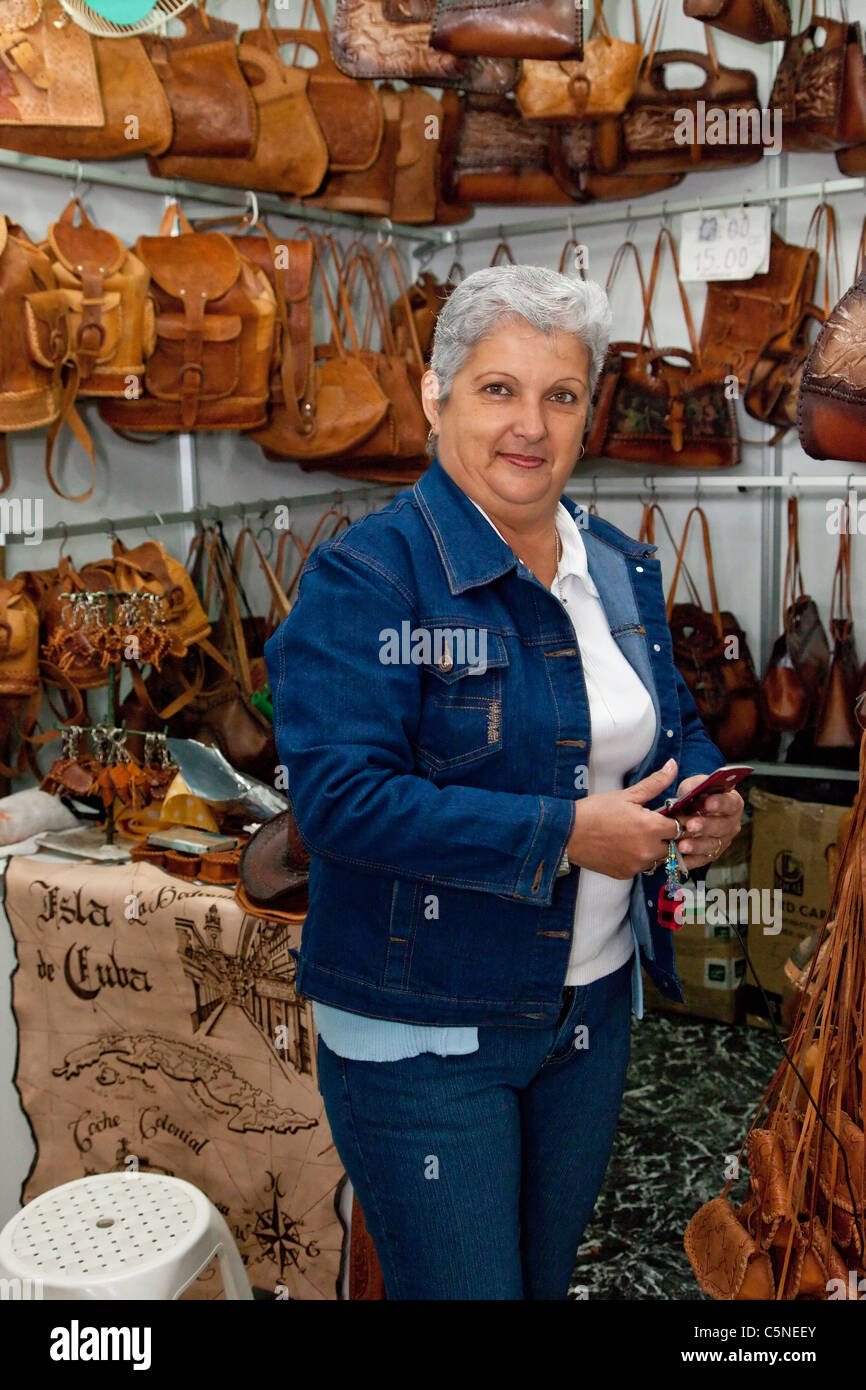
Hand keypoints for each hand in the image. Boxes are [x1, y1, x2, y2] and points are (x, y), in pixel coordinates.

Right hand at [566, 758, 682, 878]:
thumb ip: (655, 783)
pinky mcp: (625, 874)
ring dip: (652, 850)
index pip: (679, 828)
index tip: (664, 817)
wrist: (568, 833)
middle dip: (664, 837)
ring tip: (634, 837)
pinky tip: (624, 847)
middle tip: (647, 826)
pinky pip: (641, 868)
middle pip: (671, 846)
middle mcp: (647, 850)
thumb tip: (673, 766)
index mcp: (651, 827)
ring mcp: (637, 865)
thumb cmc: (595, 811)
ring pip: (657, 859)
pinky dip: (637, 859)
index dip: (673, 821)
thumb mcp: (627, 795)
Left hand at [669, 773, 743, 869]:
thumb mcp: (694, 785)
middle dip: (705, 826)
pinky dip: (691, 860)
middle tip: (691, 825)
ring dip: (697, 846)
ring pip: (712, 845)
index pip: (730, 803)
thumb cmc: (695, 796)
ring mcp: (723, 840)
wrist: (690, 811)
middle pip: (722, 826)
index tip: (708, 803)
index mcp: (732, 802)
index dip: (720, 803)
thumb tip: (690, 792)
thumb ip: (694, 787)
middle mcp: (731, 823)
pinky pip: (703, 859)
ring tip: (682, 845)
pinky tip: (680, 857)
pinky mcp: (712, 854)